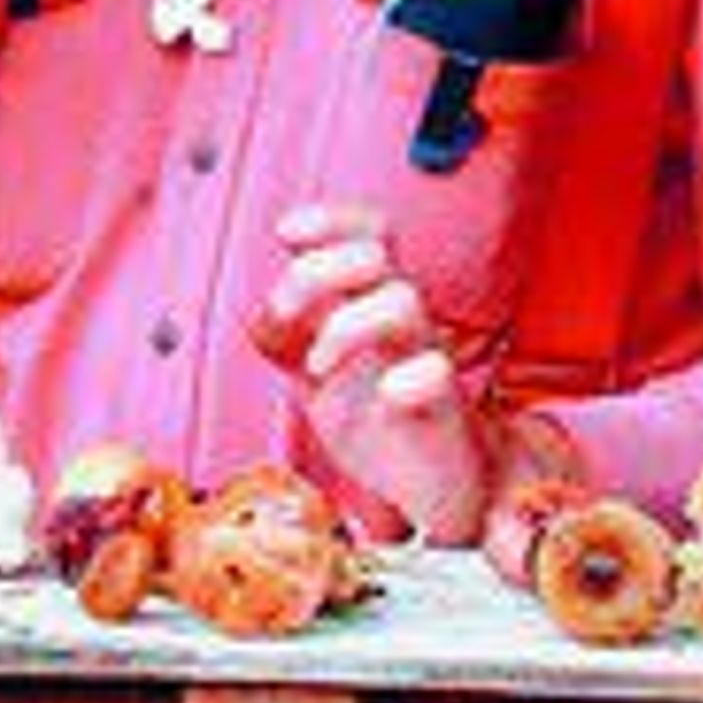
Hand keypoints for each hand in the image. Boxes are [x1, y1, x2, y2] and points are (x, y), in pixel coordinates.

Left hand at [250, 203, 493, 542]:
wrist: (435, 483)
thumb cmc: (374, 415)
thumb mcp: (314, 368)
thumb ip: (283, 335)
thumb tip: (258, 313)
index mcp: (372, 301)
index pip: (367, 231)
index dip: (329, 219)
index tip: (286, 233)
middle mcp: (404, 319)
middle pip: (375, 253)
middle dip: (318, 272)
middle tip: (288, 316)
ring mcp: (425, 358)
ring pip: (402, 301)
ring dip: (345, 326)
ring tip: (318, 368)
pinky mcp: (444, 408)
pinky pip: (436, 374)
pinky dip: (406, 380)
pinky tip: (385, 396)